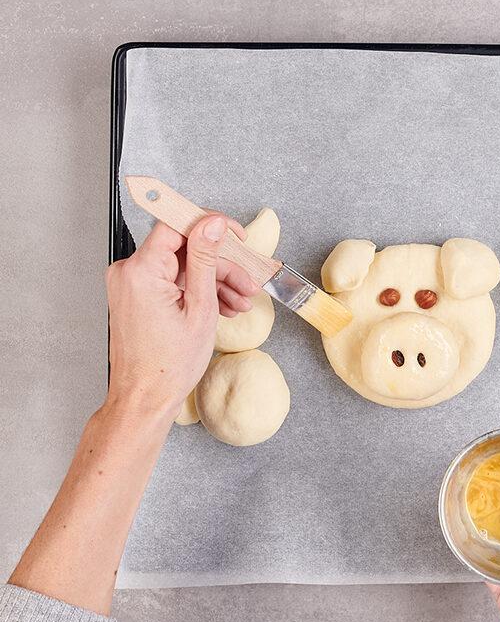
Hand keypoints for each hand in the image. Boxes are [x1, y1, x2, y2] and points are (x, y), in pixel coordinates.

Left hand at [105, 215, 261, 415]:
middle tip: (247, 282)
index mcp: (141, 271)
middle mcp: (129, 272)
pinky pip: (173, 280)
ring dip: (214, 280)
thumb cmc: (168, 365)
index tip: (235, 234)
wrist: (145, 398)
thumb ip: (205, 259)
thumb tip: (211, 224)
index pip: (177, 224)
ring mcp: (132, 284)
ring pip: (183, 266)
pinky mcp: (137, 295)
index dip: (210, 225)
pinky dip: (198, 290)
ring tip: (240, 302)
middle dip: (220, 264)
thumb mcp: (200, 308)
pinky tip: (223, 306)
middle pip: (185, 249)